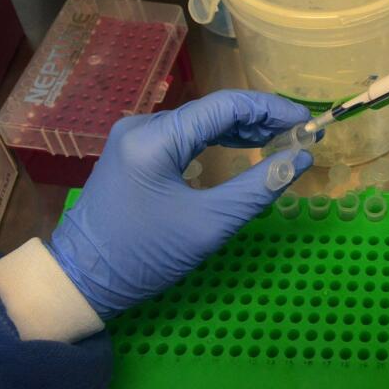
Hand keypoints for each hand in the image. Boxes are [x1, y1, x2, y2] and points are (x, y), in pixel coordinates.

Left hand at [49, 91, 311, 317]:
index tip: (308, 122)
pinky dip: (217, 140)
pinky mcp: (135, 153)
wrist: (80, 282)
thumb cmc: (143, 256)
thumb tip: (300, 158)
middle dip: (260, 120)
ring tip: (280, 141)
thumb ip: (257, 189)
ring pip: (201, 122)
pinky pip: (185, 136)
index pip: (226, 106)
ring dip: (241, 129)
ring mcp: (136, 138)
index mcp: (157, 137)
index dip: (272, 109)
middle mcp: (144, 126)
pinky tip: (243, 148)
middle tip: (301, 135)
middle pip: (214, 110)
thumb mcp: (208, 226)